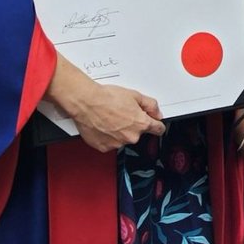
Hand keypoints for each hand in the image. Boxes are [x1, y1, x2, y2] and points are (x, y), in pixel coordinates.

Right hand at [46, 54, 164, 151]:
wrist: (86, 102)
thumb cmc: (106, 98)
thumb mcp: (134, 95)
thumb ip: (150, 105)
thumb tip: (157, 112)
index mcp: (141, 124)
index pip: (158, 130)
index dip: (157, 125)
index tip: (156, 125)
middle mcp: (131, 137)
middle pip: (138, 133)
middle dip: (133, 125)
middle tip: (122, 114)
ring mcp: (117, 144)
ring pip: (123, 138)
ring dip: (119, 131)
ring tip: (110, 118)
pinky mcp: (104, 147)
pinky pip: (110, 143)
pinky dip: (107, 136)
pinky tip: (103, 125)